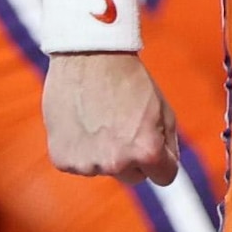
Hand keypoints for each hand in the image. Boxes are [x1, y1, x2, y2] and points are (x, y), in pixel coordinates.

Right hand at [45, 51, 178, 182]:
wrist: (87, 55)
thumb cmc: (129, 79)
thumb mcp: (163, 110)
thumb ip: (168, 144)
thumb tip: (164, 167)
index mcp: (147, 151)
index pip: (164, 177)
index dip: (161, 157)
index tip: (150, 140)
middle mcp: (117, 164)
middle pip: (132, 176)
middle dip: (131, 157)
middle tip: (120, 124)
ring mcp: (87, 164)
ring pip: (102, 169)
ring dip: (102, 152)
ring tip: (97, 118)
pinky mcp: (62, 159)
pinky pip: (77, 163)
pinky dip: (78, 148)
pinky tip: (79, 122)